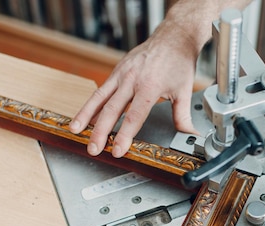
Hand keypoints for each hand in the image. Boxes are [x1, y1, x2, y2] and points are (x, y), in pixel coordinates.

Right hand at [69, 21, 198, 157]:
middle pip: (112, 110)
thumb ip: (183, 118)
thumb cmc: (179, 63)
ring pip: (99, 98)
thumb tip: (189, 137)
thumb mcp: (184, 91)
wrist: (173, 37)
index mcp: (150, 86)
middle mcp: (132, 79)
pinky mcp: (117, 70)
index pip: (134, 116)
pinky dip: (90, 104)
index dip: (124, 135)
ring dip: (86, 116)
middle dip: (101, 132)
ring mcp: (122, 73)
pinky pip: (100, 90)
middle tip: (94, 149)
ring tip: (75, 131)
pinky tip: (84, 117)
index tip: (118, 151)